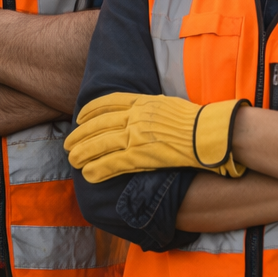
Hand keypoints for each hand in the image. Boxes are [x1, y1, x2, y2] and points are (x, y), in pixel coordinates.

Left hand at [65, 93, 247, 182]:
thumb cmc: (196, 120)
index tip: (79, 117)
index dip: (90, 112)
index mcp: (143, 102)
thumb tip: (143, 112)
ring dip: (83, 153)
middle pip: (99, 125)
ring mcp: (137, 135)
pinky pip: (113, 162)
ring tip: (72, 160)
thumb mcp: (169, 104)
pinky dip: (98, 168)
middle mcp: (135, 117)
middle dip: (80, 135)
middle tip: (68, 144)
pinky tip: (89, 174)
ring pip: (100, 144)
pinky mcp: (141, 155)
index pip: (108, 103)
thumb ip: (151, 108)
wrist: (209, 132)